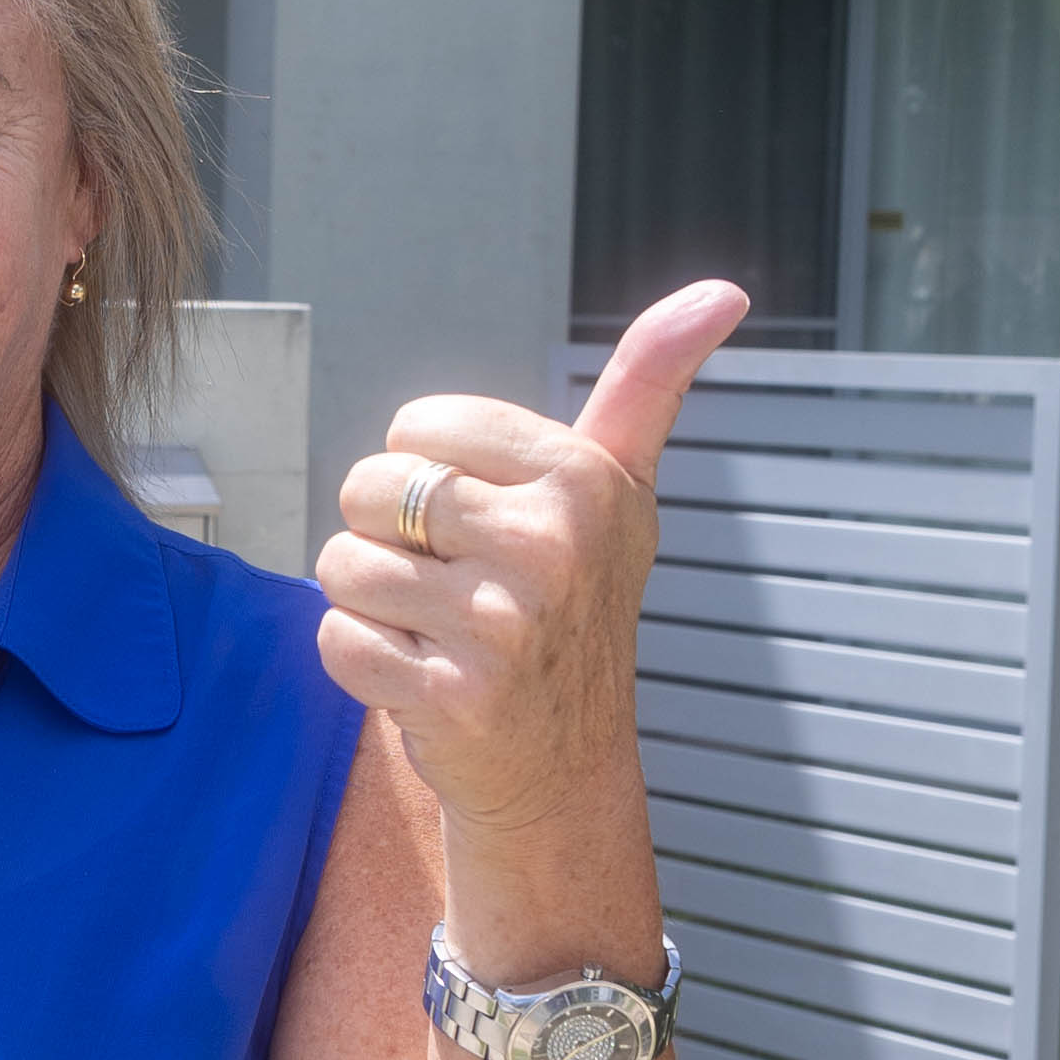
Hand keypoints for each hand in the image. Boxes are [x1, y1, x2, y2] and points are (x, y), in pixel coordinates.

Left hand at [313, 282, 747, 879]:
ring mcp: (502, 626)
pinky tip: (422, 677)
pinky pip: (336, 639)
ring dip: (371, 600)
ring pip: (342, 563)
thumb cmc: (572, 607)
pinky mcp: (451, 696)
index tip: (484, 517)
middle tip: (456, 580)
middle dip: (389, 534)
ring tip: (438, 629)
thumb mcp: (617, 489)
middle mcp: (550, 545)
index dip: (428, 470)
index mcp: (584, 479)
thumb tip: (723, 290)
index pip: (415, 426)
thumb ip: (649, 382)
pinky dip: (362, 662)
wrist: (560, 769)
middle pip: (368, 487)